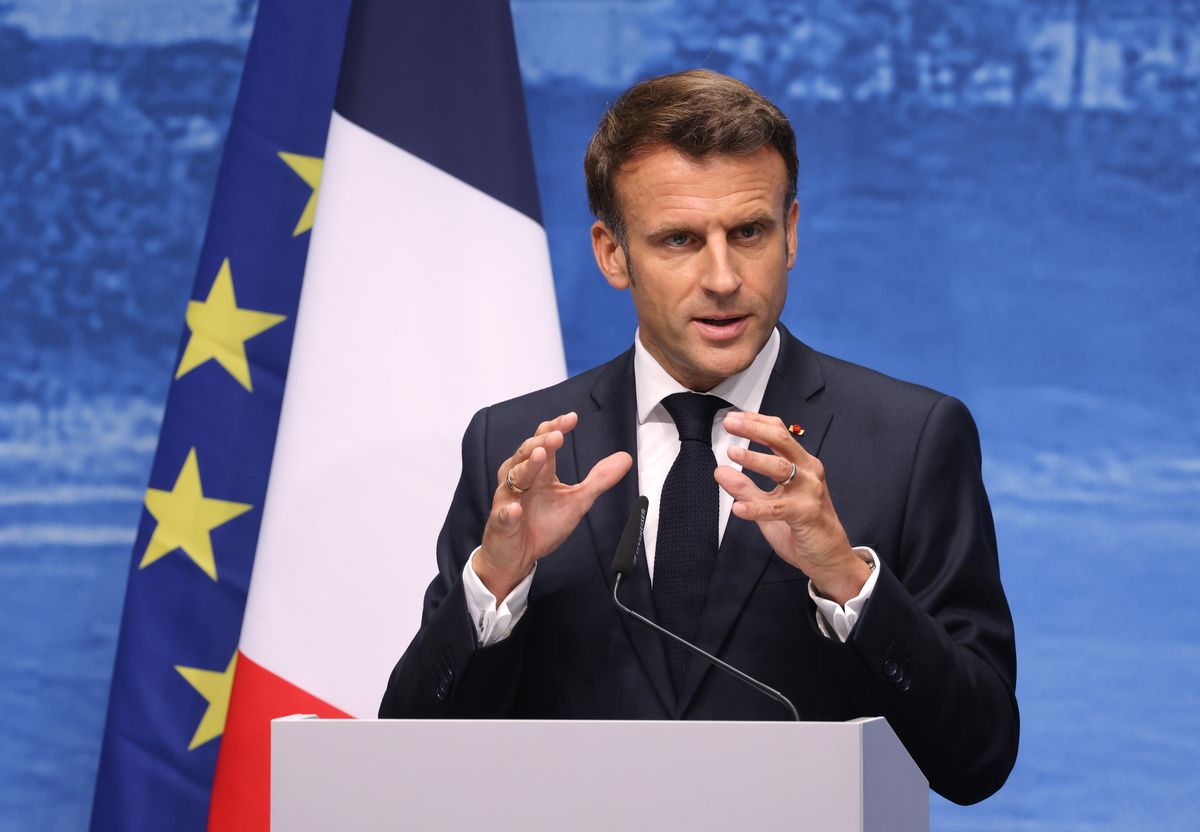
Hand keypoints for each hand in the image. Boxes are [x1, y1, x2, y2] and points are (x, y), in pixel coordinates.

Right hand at [475, 412, 631, 600]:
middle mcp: (521, 480)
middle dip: (542, 443)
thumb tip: (625, 458)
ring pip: (513, 478)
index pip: (545, 443)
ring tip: (541, 456)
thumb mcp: (577, 501)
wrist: (517, 556)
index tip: (572, 418)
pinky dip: (509, 512)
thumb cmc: (542, 525)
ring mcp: (509, 500)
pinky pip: (503, 515)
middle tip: (557, 436)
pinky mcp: (502, 523)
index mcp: (540, 472)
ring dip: (527, 467)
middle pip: (527, 454)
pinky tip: (515, 509)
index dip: (556, 429)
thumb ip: (599, 480)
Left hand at [715, 412, 869, 604]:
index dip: (756, 422)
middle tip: (730, 423)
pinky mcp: (806, 514)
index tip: (733, 418)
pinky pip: (778, 508)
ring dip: (755, 459)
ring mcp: (810, 492)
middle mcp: (808, 472)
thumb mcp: (768, 505)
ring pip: (782, 468)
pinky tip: (738, 508)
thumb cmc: (802, 526)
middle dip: (754, 429)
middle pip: (781, 441)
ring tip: (732, 453)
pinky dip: (756, 508)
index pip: (779, 433)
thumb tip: (720, 471)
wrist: (829, 557)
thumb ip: (746, 488)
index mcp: (802, 465)